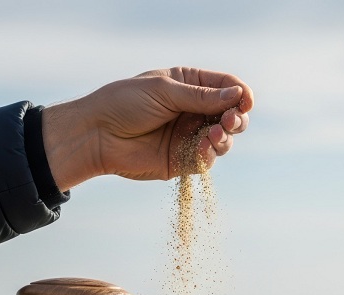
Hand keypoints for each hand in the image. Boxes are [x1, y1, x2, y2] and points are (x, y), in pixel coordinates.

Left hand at [42, 67, 254, 186]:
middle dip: (237, 118)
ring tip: (214, 134)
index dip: (240, 94)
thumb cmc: (125, 103)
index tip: (246, 101)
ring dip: (225, 136)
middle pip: (231, 114)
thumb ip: (201, 96)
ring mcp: (189, 135)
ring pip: (224, 139)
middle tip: (231, 120)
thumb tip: (237, 95)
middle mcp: (193, 110)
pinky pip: (207, 159)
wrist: (97, 134)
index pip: (226, 87)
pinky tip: (202, 147)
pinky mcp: (183, 160)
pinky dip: (210, 154)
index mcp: (189, 85)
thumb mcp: (165, 91)